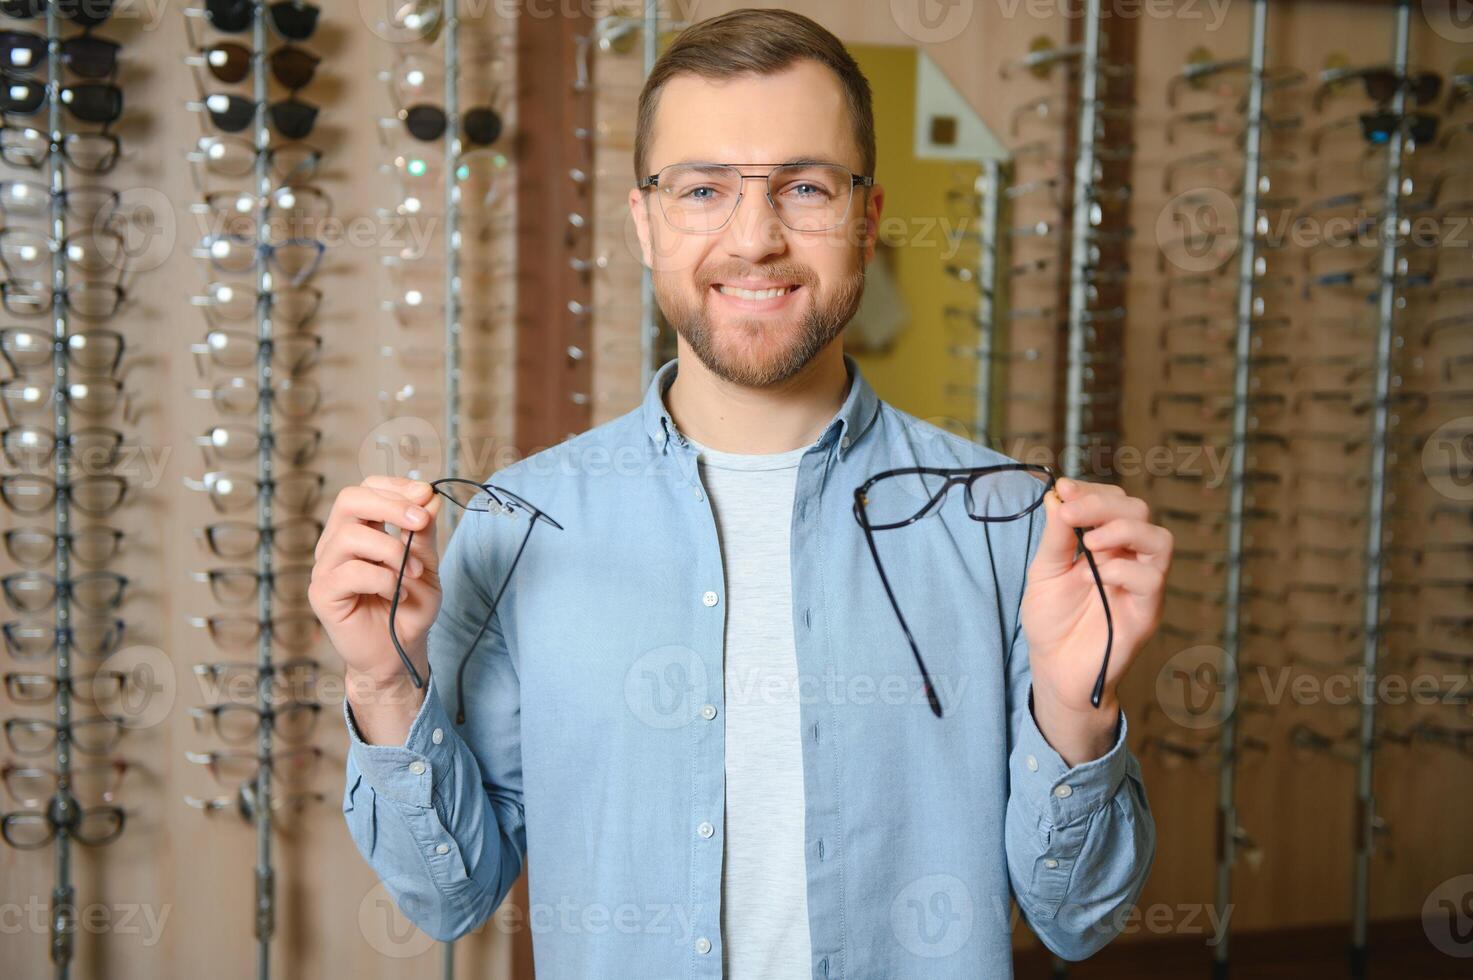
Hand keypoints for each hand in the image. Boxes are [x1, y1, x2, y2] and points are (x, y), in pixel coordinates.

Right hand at [309, 477, 442, 737]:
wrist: (397, 653)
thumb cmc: (408, 608)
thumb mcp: (426, 565)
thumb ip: (423, 533)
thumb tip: (428, 497)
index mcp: (360, 528)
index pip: (366, 488)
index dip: (395, 486)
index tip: (425, 494)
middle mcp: (337, 543)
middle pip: (349, 499)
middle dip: (390, 504)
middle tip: (421, 521)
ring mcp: (326, 567)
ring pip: (351, 534)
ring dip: (392, 550)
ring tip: (414, 573)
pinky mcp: (323, 593)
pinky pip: (351, 571)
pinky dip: (383, 578)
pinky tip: (396, 593)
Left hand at [1021, 477, 1172, 761]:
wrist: (1055, 669)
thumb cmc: (1052, 620)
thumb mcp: (1044, 571)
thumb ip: (1055, 536)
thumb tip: (1058, 495)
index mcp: (1104, 543)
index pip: (1113, 501)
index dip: (1092, 491)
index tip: (1064, 489)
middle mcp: (1128, 558)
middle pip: (1138, 511)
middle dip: (1104, 504)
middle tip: (1072, 513)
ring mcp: (1141, 584)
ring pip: (1159, 539)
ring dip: (1124, 529)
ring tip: (1089, 542)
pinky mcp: (1147, 611)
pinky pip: (1153, 578)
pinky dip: (1126, 568)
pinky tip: (1100, 575)